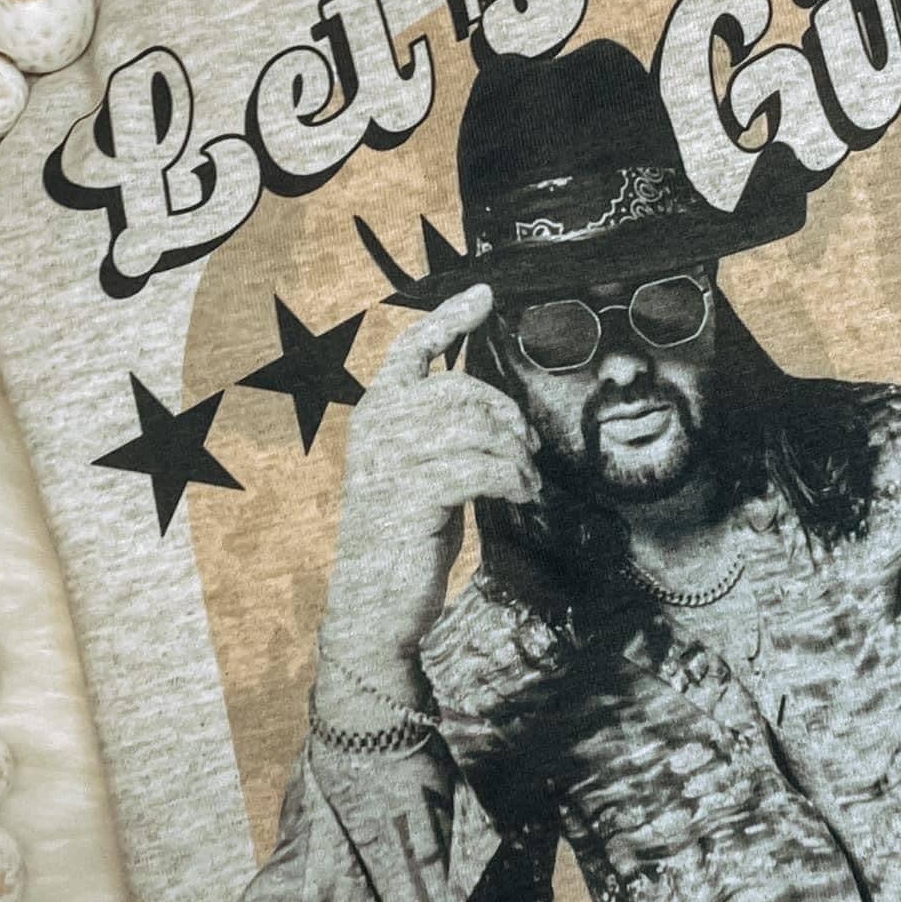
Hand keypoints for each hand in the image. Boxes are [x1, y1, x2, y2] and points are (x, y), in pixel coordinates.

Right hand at [321, 284, 537, 697]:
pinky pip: (479, 468)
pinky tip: (519, 495)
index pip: (410, 349)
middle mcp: (375, 428)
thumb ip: (441, 433)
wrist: (375, 608)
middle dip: (506, 414)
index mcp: (375, 414)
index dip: (449, 317)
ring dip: (513, 455)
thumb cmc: (405, 537)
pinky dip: (511, 479)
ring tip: (523, 480)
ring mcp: (389, 461)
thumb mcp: (420, 472)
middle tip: (526, 447)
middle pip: (460, 389)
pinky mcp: (411, 496)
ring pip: (474, 429)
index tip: (485, 293)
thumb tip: (499, 410)